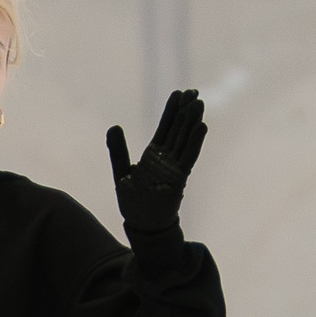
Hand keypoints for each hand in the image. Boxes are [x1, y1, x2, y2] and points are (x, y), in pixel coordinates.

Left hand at [106, 89, 206, 251]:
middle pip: (178, 129)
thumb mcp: (121, 171)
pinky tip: (202, 126)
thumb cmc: (133, 202)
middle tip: (194, 91)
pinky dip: (195, 142)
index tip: (180, 92)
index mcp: (154, 154)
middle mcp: (167, 158)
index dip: (172, 110)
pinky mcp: (179, 178)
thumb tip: (114, 126)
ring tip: (198, 103)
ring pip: (185, 139)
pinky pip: (188, 157)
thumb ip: (118, 150)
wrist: (141, 225)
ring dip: (192, 121)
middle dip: (186, 110)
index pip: (165, 127)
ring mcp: (174, 167)